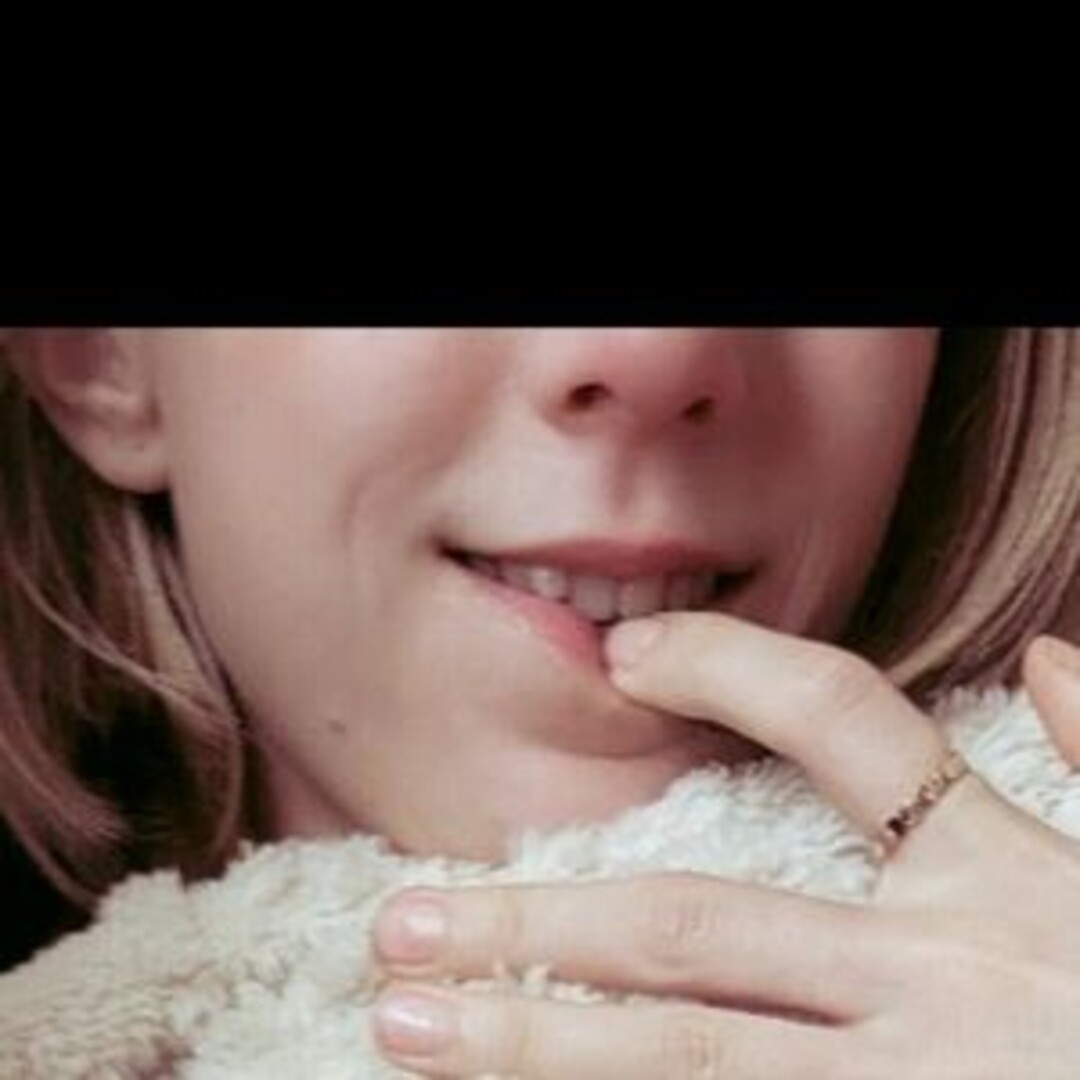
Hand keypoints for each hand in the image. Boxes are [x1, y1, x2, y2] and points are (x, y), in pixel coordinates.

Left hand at [370, 616, 1079, 1077]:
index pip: (848, 725)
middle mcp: (939, 985)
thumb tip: (1057, 656)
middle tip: (403, 917)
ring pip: (682, 1061)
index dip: (732, 670)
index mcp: (1003, 887)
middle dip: (540, 923)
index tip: (625, 657)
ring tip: (410, 1022)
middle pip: (696, 931)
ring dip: (536, 1043)